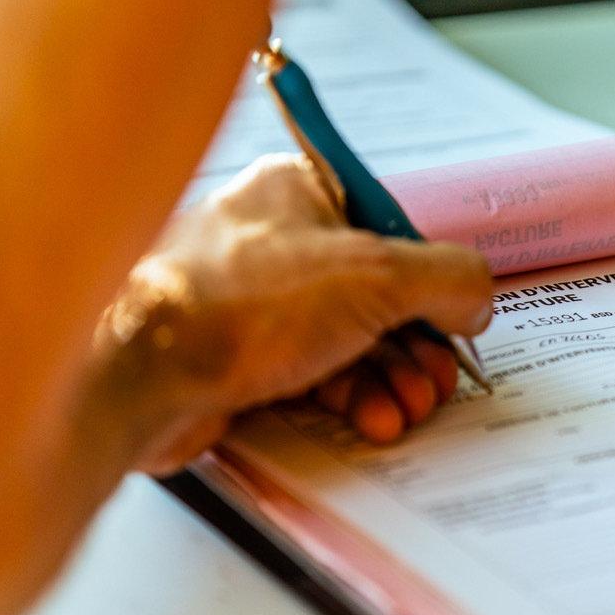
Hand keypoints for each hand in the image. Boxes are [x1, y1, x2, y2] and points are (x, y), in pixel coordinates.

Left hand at [92, 153, 492, 473]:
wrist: (138, 374)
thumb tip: (476, 297)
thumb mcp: (376, 275)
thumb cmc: (237, 303)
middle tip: (440, 379)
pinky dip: (351, 401)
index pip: (392, 233)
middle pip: (376, 297)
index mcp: (300, 195)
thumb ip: (447, 279)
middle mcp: (274, 244)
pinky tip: (372, 419)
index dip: (431, 283)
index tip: (458, 320)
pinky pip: (312, 380)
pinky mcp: (237, 362)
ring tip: (408, 407)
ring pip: (347, 344)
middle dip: (416, 347)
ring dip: (390, 380)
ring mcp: (253, 306)